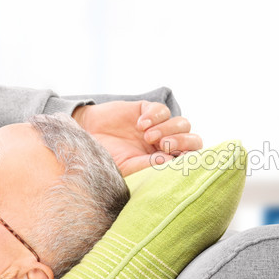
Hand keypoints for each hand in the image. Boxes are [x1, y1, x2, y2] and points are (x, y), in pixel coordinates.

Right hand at [71, 101, 201, 175]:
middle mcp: (165, 143)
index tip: (177, 159)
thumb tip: (171, 162)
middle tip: (164, 145)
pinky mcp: (147, 110)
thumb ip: (150, 166)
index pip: (190, 158)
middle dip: (182, 141)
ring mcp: (158, 126)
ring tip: (148, 136)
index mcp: (165, 161)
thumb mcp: (128, 167)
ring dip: (168, 129)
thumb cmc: (107, 158)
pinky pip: (162, 110)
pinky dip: (154, 116)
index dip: (190, 157)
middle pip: (192, 139)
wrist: (86, 138)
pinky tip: (140, 124)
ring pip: (182, 123)